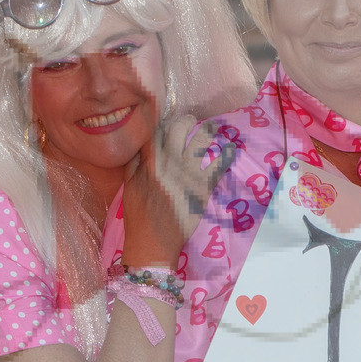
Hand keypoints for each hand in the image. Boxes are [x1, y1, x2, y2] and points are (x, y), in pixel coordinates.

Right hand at [122, 115, 235, 265]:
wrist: (153, 241)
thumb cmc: (139, 215)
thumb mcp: (129, 185)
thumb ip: (134, 162)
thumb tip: (140, 143)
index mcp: (148, 161)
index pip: (156, 130)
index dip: (164, 122)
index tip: (170, 122)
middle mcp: (169, 162)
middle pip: (180, 128)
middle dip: (187, 120)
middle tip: (191, 122)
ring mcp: (188, 173)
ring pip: (202, 140)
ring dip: (209, 130)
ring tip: (212, 128)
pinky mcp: (203, 187)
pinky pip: (219, 165)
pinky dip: (227, 154)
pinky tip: (231, 149)